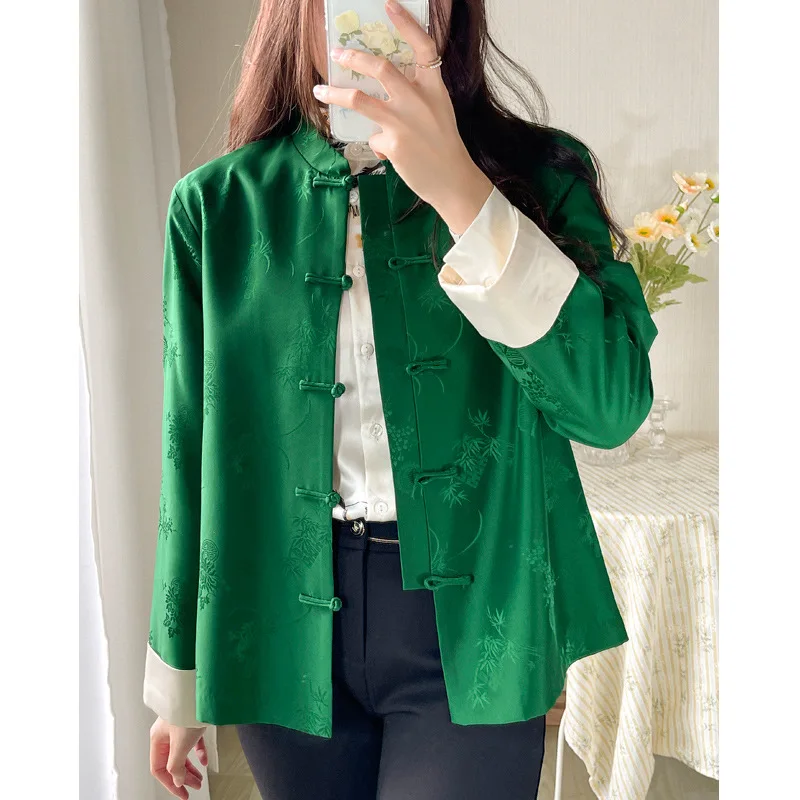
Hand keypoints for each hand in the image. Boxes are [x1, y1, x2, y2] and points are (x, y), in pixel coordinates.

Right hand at [149, 717, 207, 798]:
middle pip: (172, 762)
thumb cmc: (186, 711)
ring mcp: (179, 727)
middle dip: (183, 777)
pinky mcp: (191, 722)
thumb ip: (176, 766)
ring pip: (183, 753)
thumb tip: (178, 779)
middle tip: (193, 787)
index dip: (170, 784)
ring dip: (191, 768)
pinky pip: (193, 742)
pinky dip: (199, 752)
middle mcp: (166, 733)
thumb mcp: (180, 745)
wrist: (201, 691)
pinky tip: (204, 759)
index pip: (159, 768)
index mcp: (158, 739)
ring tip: (200, 778)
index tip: (181, 793)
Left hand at [314, 0, 492, 234]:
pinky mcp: (393, 143)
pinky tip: (391, 154)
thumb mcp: (437, 114)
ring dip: (335, 93)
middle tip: (337, 51)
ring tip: (320, 89)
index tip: (389, 6)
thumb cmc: (444, 147)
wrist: (453, 180)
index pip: (423, 47)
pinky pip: (373, 136)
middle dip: (355, 57)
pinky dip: (378, 144)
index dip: (406, 24)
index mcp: (434, 88)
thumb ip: (414, 100)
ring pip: (360, 98)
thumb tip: (382, 103)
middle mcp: (418, 100)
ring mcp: (404, 121)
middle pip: (381, 68)